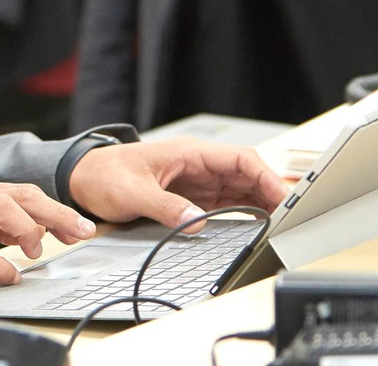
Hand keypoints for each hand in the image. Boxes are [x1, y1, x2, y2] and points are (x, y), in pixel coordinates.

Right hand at [0, 179, 96, 286]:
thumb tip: (34, 230)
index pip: (24, 193)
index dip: (56, 209)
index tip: (79, 226)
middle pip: (21, 196)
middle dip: (57, 213)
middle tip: (82, 232)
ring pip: (2, 210)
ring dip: (28, 229)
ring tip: (38, 250)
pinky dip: (0, 266)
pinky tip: (11, 276)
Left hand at [67, 140, 287, 232]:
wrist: (84, 179)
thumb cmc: (105, 175)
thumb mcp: (132, 192)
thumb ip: (165, 207)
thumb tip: (196, 222)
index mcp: (189, 153)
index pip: (239, 159)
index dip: (265, 176)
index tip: (283, 197)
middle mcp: (198, 165)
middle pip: (247, 174)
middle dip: (272, 192)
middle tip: (293, 216)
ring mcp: (197, 181)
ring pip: (240, 189)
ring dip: (262, 203)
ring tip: (283, 223)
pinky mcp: (192, 197)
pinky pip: (226, 203)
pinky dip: (246, 212)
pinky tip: (259, 225)